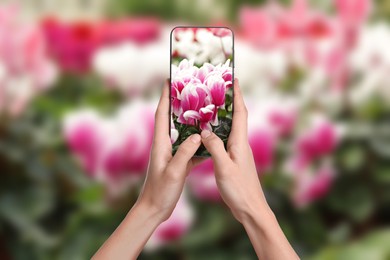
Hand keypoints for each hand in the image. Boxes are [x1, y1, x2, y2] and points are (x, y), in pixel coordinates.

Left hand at [93, 80, 203, 259]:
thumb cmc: (160, 191)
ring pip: (183, 133)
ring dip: (191, 122)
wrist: (154, 209)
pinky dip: (200, 143)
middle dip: (178, 103)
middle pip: (172, 119)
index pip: (161, 114)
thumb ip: (185, 153)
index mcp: (161, 143)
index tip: (169, 79)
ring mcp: (172, 154)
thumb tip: (197, 136)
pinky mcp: (179, 163)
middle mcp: (165, 145)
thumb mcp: (174, 172)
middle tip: (190, 90)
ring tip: (204, 111)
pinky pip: (191, 149)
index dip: (164, 96)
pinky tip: (211, 141)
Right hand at [201, 79, 298, 258]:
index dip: (238, 95)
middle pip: (237, 117)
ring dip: (223, 116)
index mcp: (240, 143)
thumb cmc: (240, 190)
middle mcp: (241, 144)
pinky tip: (208, 134)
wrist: (251, 209)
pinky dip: (218, 132)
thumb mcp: (223, 168)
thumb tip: (205, 131)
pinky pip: (225, 140)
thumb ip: (214, 148)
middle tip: (219, 88)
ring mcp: (238, 152)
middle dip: (230, 101)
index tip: (234, 79)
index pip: (240, 113)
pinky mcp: (234, 160)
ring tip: (210, 106)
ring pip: (230, 128)